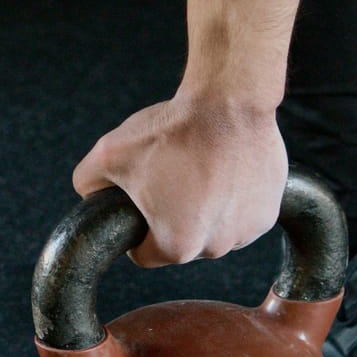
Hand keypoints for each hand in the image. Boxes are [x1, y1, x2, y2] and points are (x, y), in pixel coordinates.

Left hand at [72, 92, 287, 267]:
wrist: (229, 101)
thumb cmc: (172, 130)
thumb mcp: (108, 155)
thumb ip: (88, 183)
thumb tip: (89, 198)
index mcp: (176, 246)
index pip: (144, 254)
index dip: (136, 229)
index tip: (140, 205)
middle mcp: (215, 247)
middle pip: (181, 243)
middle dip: (171, 218)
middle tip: (169, 180)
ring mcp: (246, 232)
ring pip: (212, 231)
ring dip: (204, 211)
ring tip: (197, 172)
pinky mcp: (268, 213)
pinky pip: (240, 216)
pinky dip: (232, 200)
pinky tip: (222, 172)